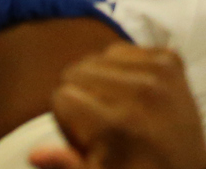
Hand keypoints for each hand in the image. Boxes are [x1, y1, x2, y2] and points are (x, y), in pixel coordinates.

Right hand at [28, 45, 205, 168]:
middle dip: (79, 95)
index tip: (83, 137)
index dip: (65, 120)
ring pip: (100, 55)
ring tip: (113, 104)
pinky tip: (131, 90)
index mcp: (116, 124)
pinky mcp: (171, 59)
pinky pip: (127, 48)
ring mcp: (158, 70)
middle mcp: (138, 90)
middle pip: (78, 70)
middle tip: (98, 122)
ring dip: (99, 77)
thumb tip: (34, 153)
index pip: (61, 96)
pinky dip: (123, 66)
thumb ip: (67, 166)